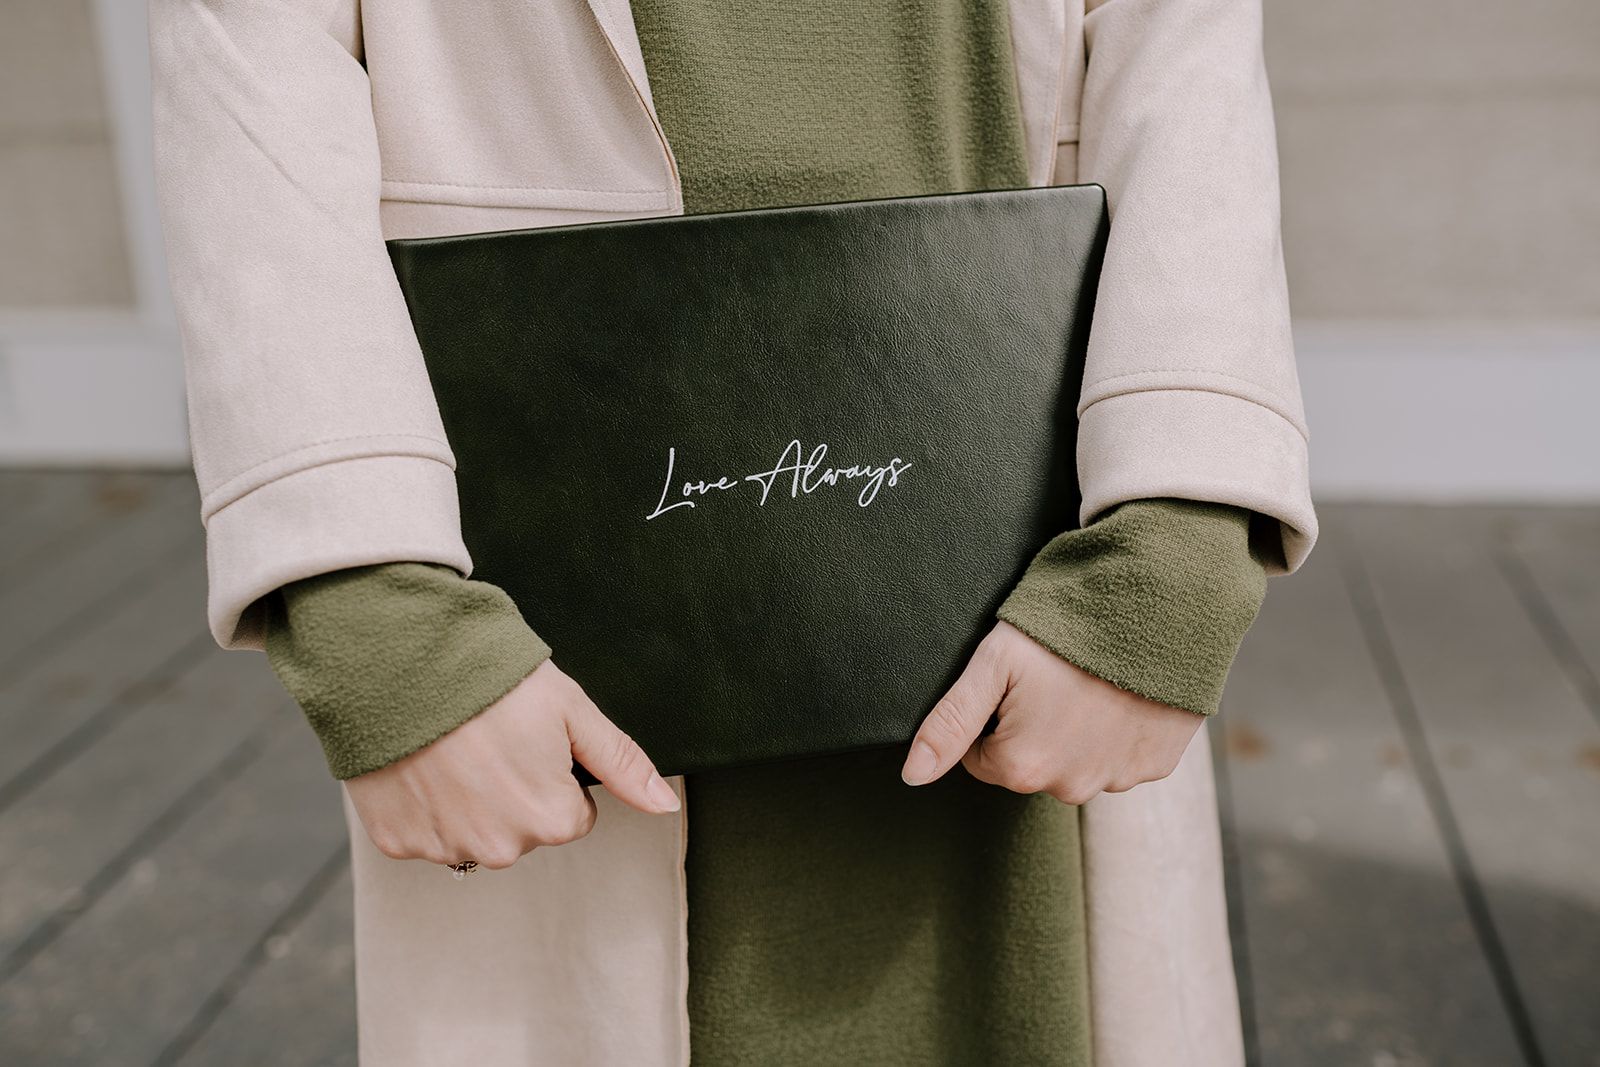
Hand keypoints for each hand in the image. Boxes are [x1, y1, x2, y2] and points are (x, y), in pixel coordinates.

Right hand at [344, 659, 679, 868]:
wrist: (403, 665)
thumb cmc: (492, 682)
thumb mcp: (571, 711)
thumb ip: (620, 763)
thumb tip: (664, 805)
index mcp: (550, 820)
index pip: (572, 816)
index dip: (556, 774)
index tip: (530, 742)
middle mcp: (501, 847)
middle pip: (524, 829)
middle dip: (515, 792)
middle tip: (491, 741)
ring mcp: (445, 848)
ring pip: (476, 834)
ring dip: (469, 801)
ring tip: (455, 750)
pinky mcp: (398, 842)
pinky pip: (426, 833)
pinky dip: (425, 806)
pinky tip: (423, 765)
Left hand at [900, 620, 1202, 803]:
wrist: (1157, 608)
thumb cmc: (1066, 630)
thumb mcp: (995, 664)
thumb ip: (950, 722)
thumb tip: (912, 776)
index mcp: (1022, 767)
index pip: (982, 757)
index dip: (992, 716)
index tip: (1015, 682)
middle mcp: (1069, 787)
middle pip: (1029, 763)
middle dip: (1032, 727)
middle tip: (1052, 677)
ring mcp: (1117, 779)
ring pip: (1074, 762)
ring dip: (1075, 731)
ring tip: (1087, 681)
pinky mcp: (1154, 765)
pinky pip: (1120, 757)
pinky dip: (1117, 731)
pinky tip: (1121, 692)